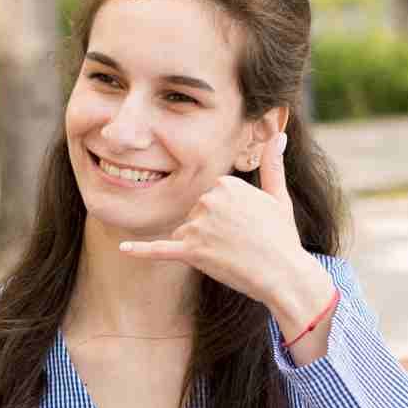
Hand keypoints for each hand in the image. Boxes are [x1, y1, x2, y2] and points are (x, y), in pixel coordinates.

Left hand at [118, 133, 333, 335]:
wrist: (284, 273)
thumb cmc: (282, 237)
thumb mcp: (278, 196)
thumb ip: (273, 164)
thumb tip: (280, 133)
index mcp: (225, 184)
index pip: (208, 199)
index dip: (223, 217)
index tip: (244, 227)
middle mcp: (208, 200)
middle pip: (194, 215)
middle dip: (210, 231)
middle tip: (240, 243)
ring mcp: (198, 226)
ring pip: (184, 234)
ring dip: (200, 247)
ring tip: (230, 255)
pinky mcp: (191, 252)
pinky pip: (159, 249)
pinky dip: (141, 251)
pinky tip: (123, 249)